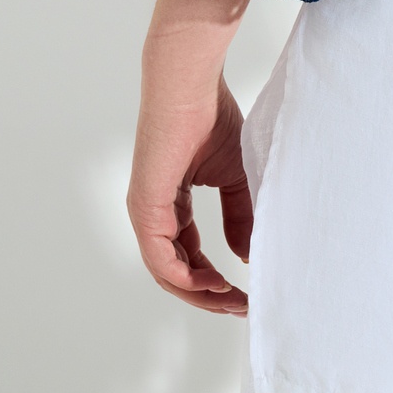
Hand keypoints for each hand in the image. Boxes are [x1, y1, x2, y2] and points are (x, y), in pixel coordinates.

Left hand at [128, 0, 254, 314]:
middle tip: (242, 307)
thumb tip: (246, 257)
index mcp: (170, 206)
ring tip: (233, 300)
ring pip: (168, 273)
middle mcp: (153, 214)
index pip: (189, 255)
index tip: (247, 293)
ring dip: (201, 293)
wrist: (190, 86)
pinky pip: (161, 259)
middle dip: (210, 295)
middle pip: (177, 272)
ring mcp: (145, 213)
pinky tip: (215, 284)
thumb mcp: (235, 177)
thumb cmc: (211, 117)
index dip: (216, 279)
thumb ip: (240, 215)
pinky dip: (187, 278)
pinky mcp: (145, 208)